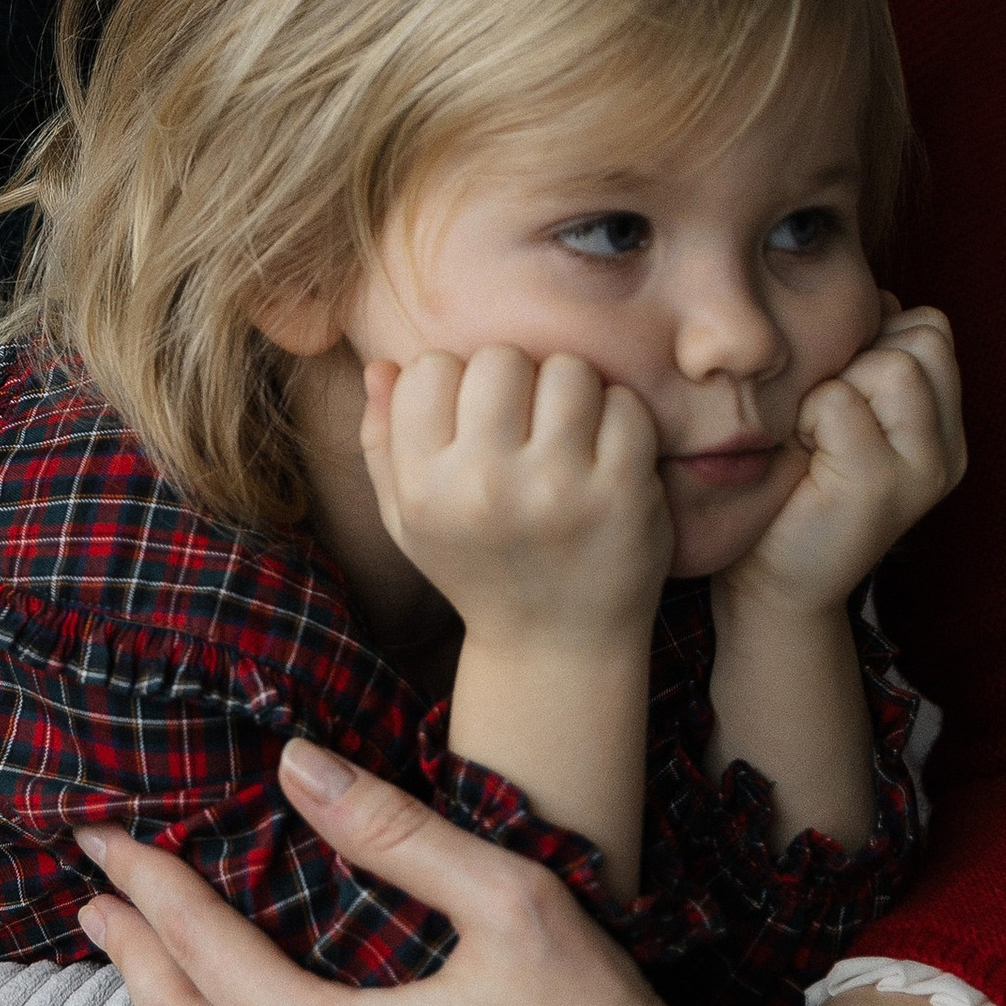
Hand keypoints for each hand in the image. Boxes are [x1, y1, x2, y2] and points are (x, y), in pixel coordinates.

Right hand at [358, 346, 671, 642]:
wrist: (557, 646)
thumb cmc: (477, 565)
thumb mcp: (408, 518)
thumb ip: (381, 441)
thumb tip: (381, 365)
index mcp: (426, 489)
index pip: (429, 369)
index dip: (453, 382)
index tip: (470, 418)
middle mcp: (486, 487)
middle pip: (500, 358)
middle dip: (514, 378)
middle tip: (524, 420)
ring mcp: (560, 490)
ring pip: (567, 370)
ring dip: (569, 391)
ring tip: (566, 432)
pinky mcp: (624, 493)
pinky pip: (624, 404)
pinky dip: (619, 418)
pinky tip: (605, 452)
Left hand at [724, 303, 965, 626]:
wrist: (771, 583)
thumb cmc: (794, 485)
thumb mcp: (842, 411)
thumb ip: (869, 357)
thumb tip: (879, 297)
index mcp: (944, 430)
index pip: (932, 328)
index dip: (876, 339)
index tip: (839, 389)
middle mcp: (948, 451)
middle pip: (923, 335)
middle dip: (861, 357)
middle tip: (825, 416)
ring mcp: (923, 471)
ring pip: (891, 363)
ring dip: (835, 386)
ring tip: (815, 434)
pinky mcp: (881, 487)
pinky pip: (840, 400)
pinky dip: (808, 415)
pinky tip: (801, 452)